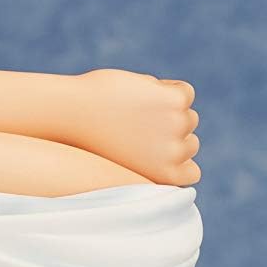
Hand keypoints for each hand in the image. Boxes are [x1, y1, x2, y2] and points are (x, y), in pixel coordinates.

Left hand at [74, 69, 201, 187]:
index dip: (178, 160)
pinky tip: (145, 91)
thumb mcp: (129, 162)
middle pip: (190, 143)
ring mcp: (178, 127)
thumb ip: (154, 158)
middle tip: (141, 125)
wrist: (75, 116)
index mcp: (165, 177)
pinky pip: (185, 92)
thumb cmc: (92, 142)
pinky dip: (169, 89)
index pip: (191, 173)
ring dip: (169, 111)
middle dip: (172, 133)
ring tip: (138, 109)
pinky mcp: (175, 101)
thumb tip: (175, 144)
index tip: (161, 152)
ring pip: (188, 118)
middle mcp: (175, 157)